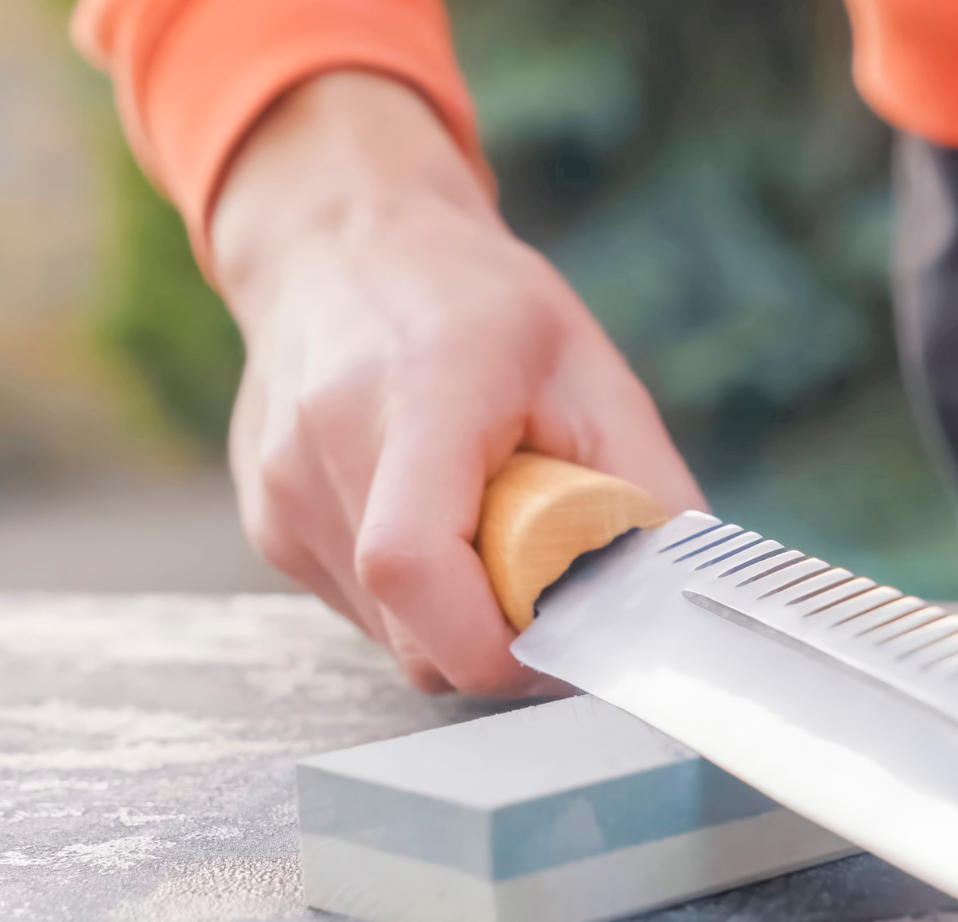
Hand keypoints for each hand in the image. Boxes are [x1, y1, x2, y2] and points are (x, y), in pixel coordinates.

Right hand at [213, 74, 704, 694]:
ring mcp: (281, 494)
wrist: (346, 243)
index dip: (497, 641)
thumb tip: (688, 589)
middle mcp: (322, 450)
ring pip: (390, 637)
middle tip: (552, 585)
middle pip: (412, 631)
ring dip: (460, 622)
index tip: (567, 634)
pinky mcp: (269, 523)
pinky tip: (443, 526)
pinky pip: (362, 612)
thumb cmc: (479, 302)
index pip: (415, 566)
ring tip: (492, 531)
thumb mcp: (591, 372)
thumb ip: (646, 486)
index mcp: (415, 398)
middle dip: (500, 642)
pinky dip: (419, 603)